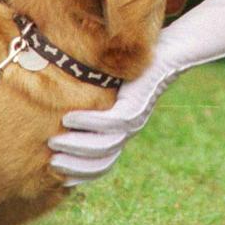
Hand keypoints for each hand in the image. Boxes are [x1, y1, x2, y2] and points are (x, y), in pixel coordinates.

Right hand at [48, 0, 224, 184]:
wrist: (174, 49)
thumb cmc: (140, 63)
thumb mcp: (113, 85)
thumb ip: (94, 97)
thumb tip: (62, 103)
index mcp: (126, 129)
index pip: (103, 164)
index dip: (82, 173)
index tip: (58, 175)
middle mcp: (131, 129)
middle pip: (102, 161)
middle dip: (74, 166)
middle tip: (50, 160)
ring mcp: (135, 119)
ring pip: (104, 145)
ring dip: (77, 146)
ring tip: (55, 140)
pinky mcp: (137, 105)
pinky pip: (110, 122)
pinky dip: (88, 123)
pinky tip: (69, 118)